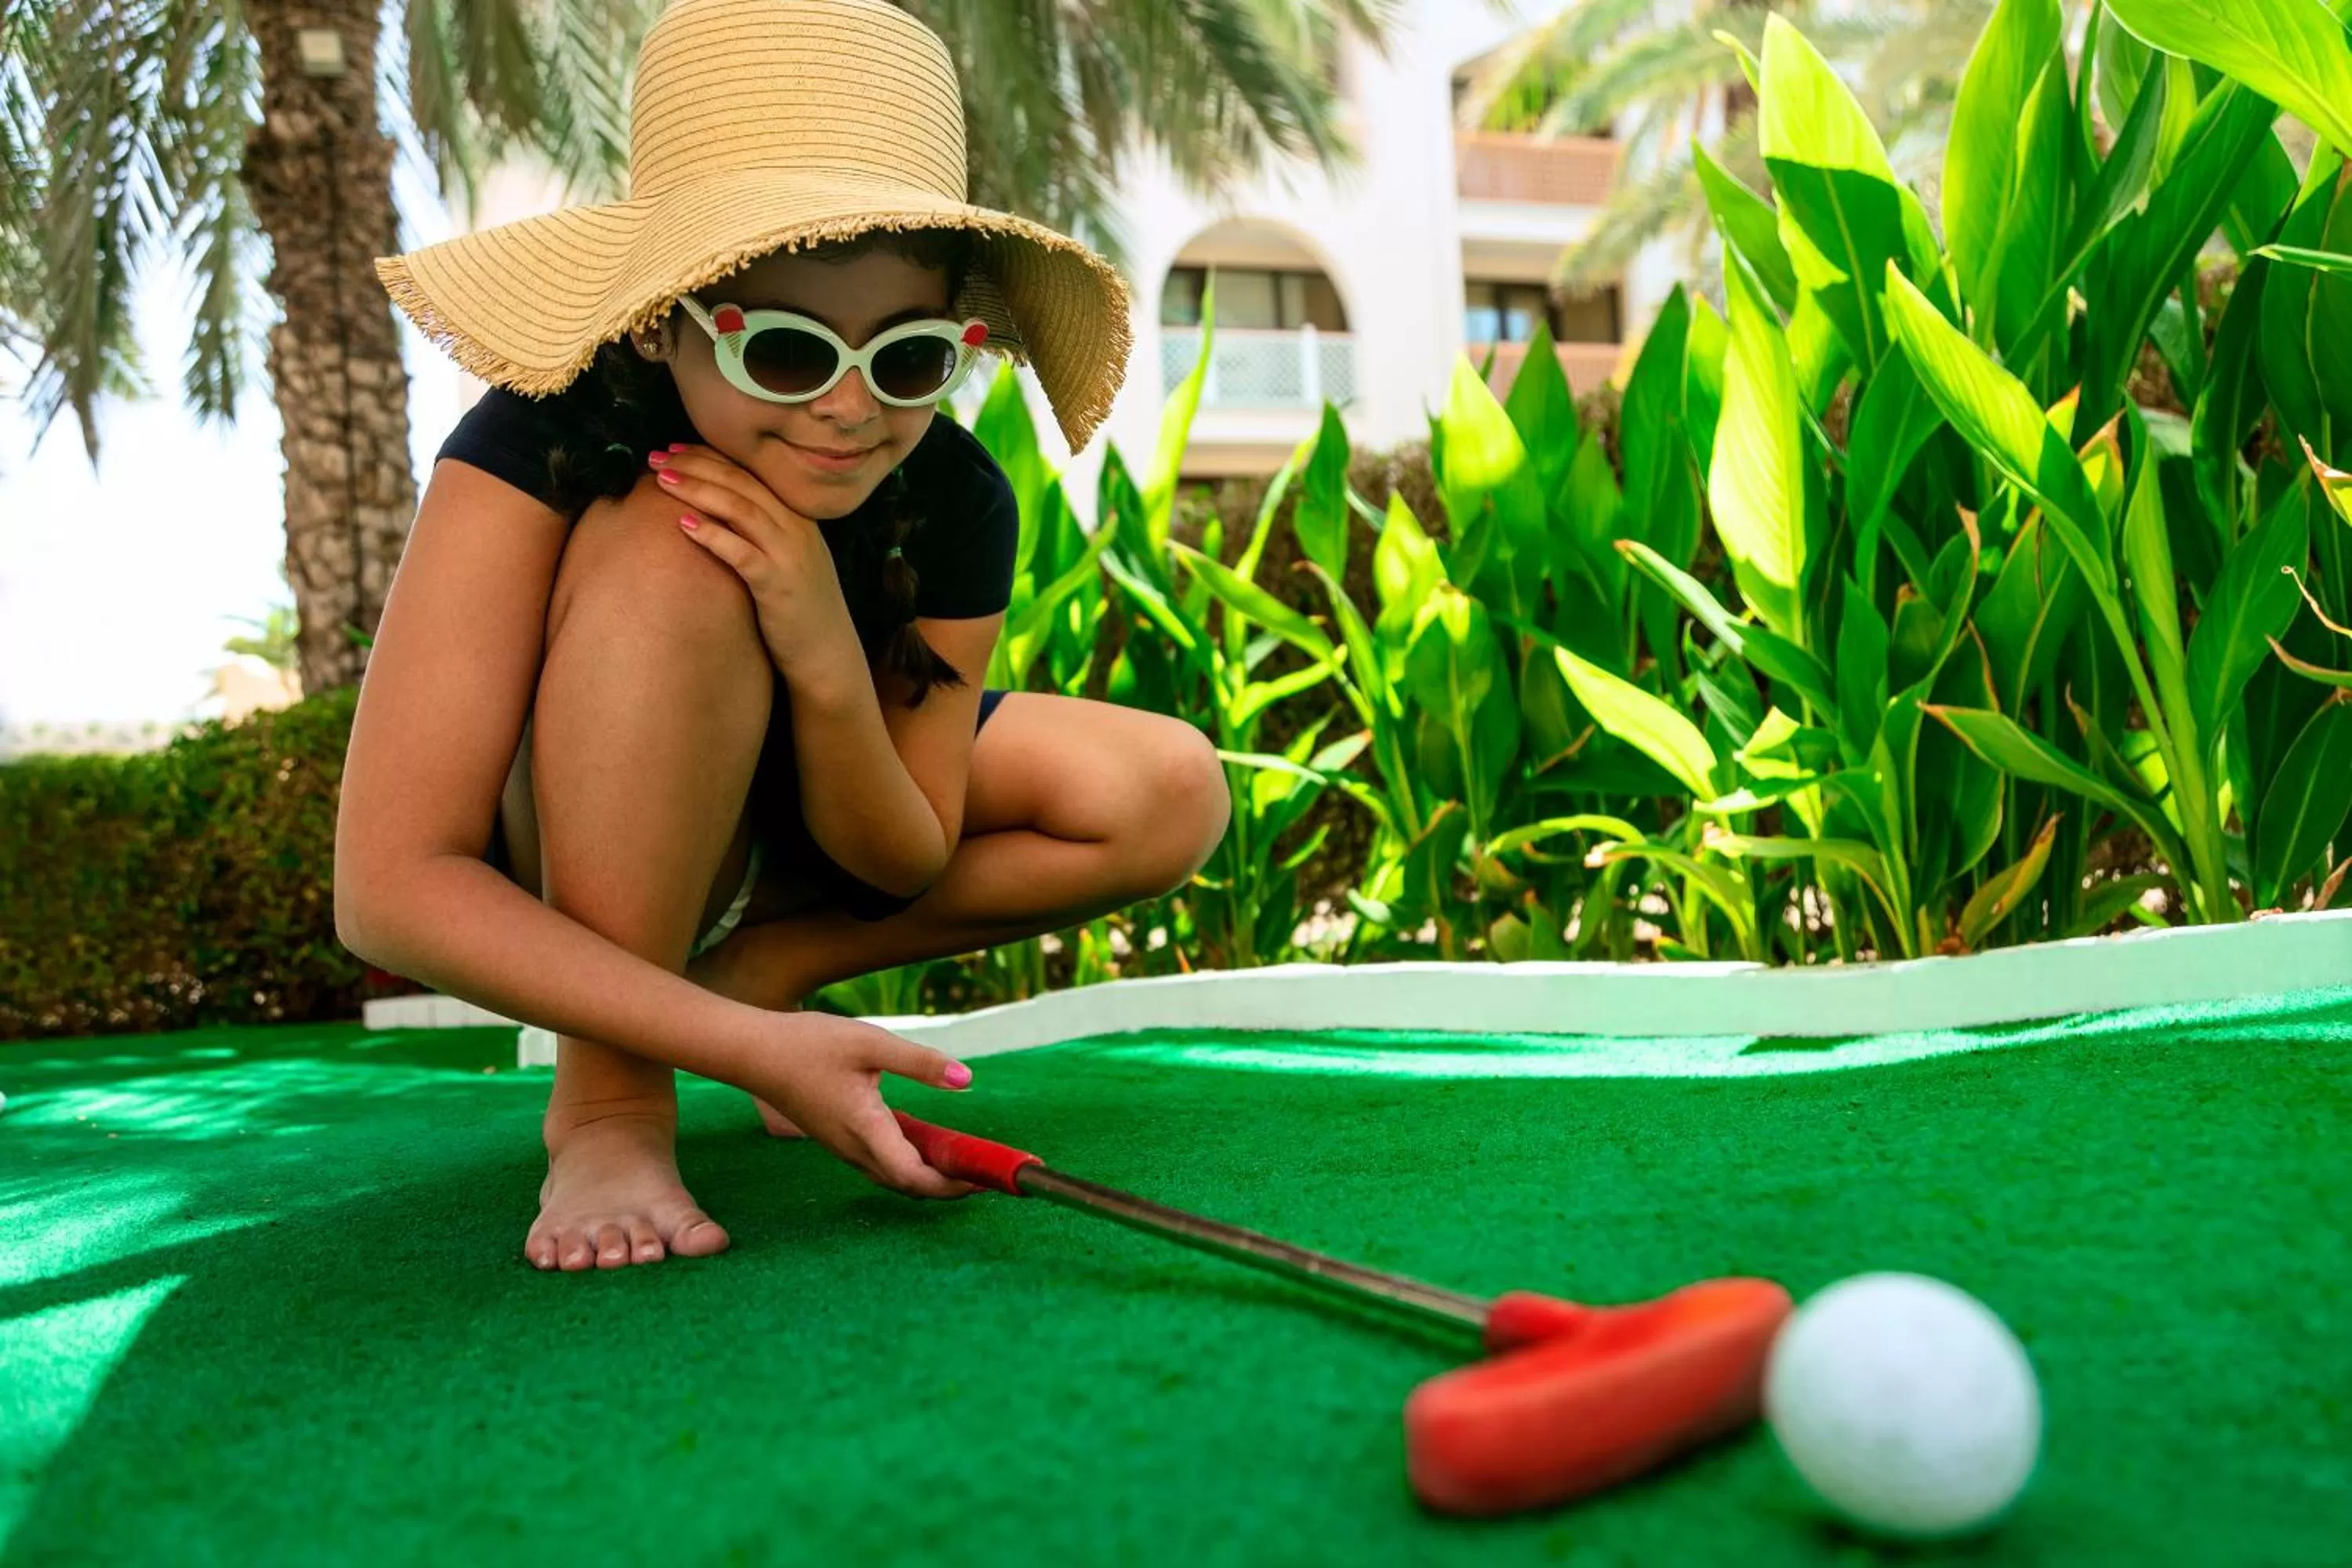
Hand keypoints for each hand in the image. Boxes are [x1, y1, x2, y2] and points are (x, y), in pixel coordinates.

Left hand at [655, 444, 858, 677]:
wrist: (827, 654)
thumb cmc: (798, 609)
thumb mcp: (787, 561)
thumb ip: (762, 534)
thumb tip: (716, 515)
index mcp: (796, 518)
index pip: (749, 475)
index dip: (709, 458)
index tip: (673, 450)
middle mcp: (796, 529)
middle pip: (741, 484)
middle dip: (697, 466)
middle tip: (658, 458)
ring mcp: (790, 555)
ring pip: (741, 509)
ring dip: (699, 491)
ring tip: (663, 482)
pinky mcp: (779, 585)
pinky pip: (742, 552)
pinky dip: (713, 535)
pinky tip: (684, 525)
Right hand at [745, 1008, 981, 1199]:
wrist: (753, 1052)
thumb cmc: (808, 1044)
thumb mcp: (870, 1042)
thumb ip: (920, 1063)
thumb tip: (967, 1080)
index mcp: (866, 1129)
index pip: (914, 1177)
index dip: (952, 1185)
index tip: (983, 1179)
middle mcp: (854, 1148)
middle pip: (907, 1185)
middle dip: (948, 1185)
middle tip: (983, 1173)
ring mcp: (842, 1146)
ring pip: (892, 1176)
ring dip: (928, 1176)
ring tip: (961, 1160)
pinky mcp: (836, 1137)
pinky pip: (879, 1163)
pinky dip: (908, 1162)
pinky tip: (923, 1141)